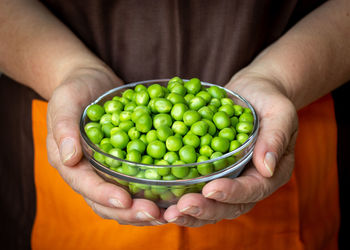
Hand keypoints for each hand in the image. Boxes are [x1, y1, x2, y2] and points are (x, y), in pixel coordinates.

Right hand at [46, 67, 165, 225]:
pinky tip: (172, 194)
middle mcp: (90, 172)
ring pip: (124, 198)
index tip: (125, 200)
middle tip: (154, 214)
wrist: (91, 81)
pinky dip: (153, 191)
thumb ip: (64, 128)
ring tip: (167, 213)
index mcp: (70, 163)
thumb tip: (69, 158)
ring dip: (144, 209)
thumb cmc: (74, 90)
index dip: (105, 195)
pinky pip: (138, 181)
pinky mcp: (126, 162)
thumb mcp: (65, 103)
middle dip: (130, 211)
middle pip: (107, 202)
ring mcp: (108, 170)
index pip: (85, 185)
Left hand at [163, 74, 297, 226]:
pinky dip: (178, 197)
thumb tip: (266, 167)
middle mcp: (247, 182)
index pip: (252, 189)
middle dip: (204, 209)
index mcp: (269, 173)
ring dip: (188, 212)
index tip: (210, 189)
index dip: (231, 192)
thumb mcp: (279, 113)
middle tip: (181, 206)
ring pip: (209, 205)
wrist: (252, 93)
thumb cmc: (269, 100)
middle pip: (228, 206)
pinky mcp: (209, 173)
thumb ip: (275, 137)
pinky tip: (160, 200)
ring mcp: (227, 179)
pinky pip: (195, 190)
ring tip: (166, 212)